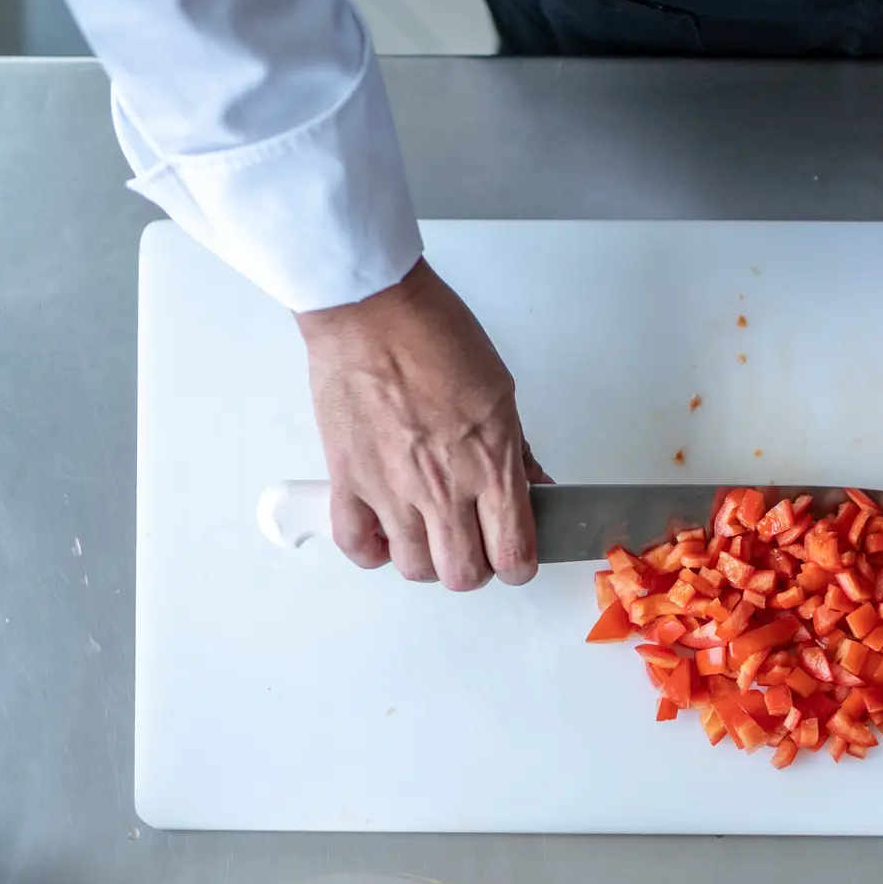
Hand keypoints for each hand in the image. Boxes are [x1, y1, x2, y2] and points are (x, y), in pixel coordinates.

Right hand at [296, 260, 542, 589]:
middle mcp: (443, 487)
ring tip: (427, 533)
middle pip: (462, 574)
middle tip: (472, 543)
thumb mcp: (500, 391)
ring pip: (414, 567)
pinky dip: (370, 549)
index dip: (517, 563)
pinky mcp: (347, 480)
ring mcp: (392, 489)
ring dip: (425, 559)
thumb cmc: (434, 334)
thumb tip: (535, 487)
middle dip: (473, 567)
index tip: (513, 553)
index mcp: (490, 463)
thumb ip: (517, 451)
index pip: (513, 554)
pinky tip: (383, 532)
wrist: (371, 309)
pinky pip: (356, 544)